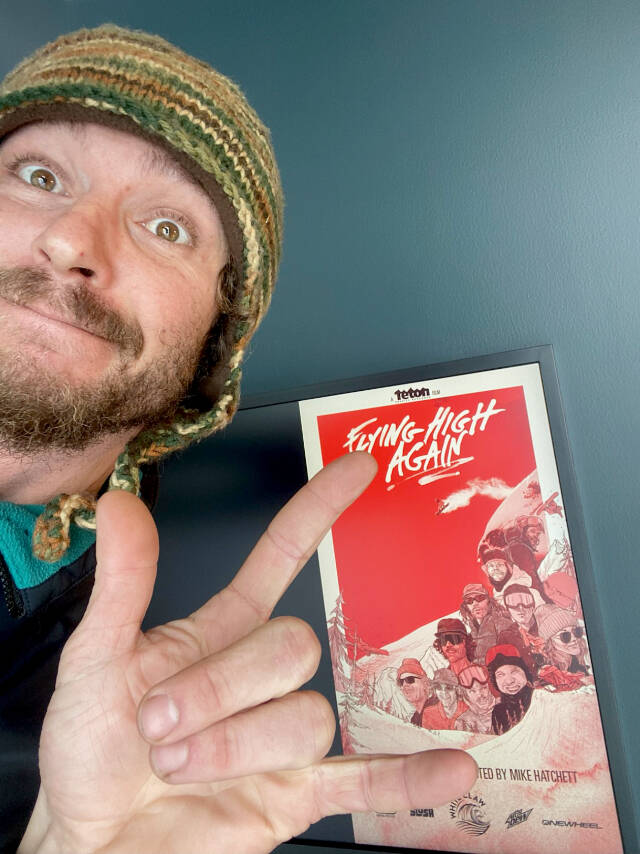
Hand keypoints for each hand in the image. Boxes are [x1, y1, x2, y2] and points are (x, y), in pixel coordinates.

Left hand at [20, 453, 475, 853]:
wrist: (96, 841)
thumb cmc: (93, 748)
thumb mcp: (96, 659)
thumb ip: (122, 586)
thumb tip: (120, 505)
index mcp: (221, 630)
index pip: (284, 555)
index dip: (319, 508)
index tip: (357, 467)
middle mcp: (261, 677)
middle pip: (293, 646)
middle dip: (219, 689)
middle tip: (159, 723)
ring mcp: (284, 735)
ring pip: (307, 715)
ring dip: (234, 747)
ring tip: (182, 768)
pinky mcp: (297, 793)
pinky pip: (364, 781)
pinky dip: (408, 778)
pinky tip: (453, 768)